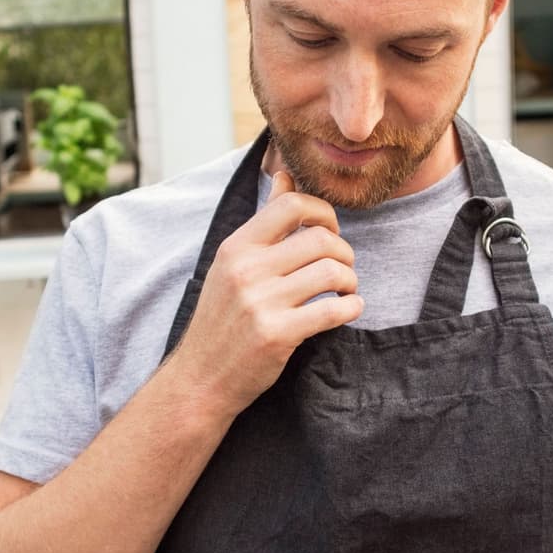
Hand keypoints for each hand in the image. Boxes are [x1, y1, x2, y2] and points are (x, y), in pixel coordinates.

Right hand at [167, 169, 363, 417]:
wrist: (200, 378)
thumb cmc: (221, 319)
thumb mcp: (232, 264)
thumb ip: (264, 221)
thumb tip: (284, 174)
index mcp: (236, 247)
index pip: (290, 205)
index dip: (323, 212)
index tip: (329, 232)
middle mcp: (246, 270)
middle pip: (319, 238)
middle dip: (344, 251)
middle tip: (343, 268)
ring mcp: (261, 302)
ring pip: (331, 271)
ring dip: (350, 280)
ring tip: (344, 290)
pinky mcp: (277, 334)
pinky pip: (333, 310)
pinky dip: (351, 307)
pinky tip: (348, 310)